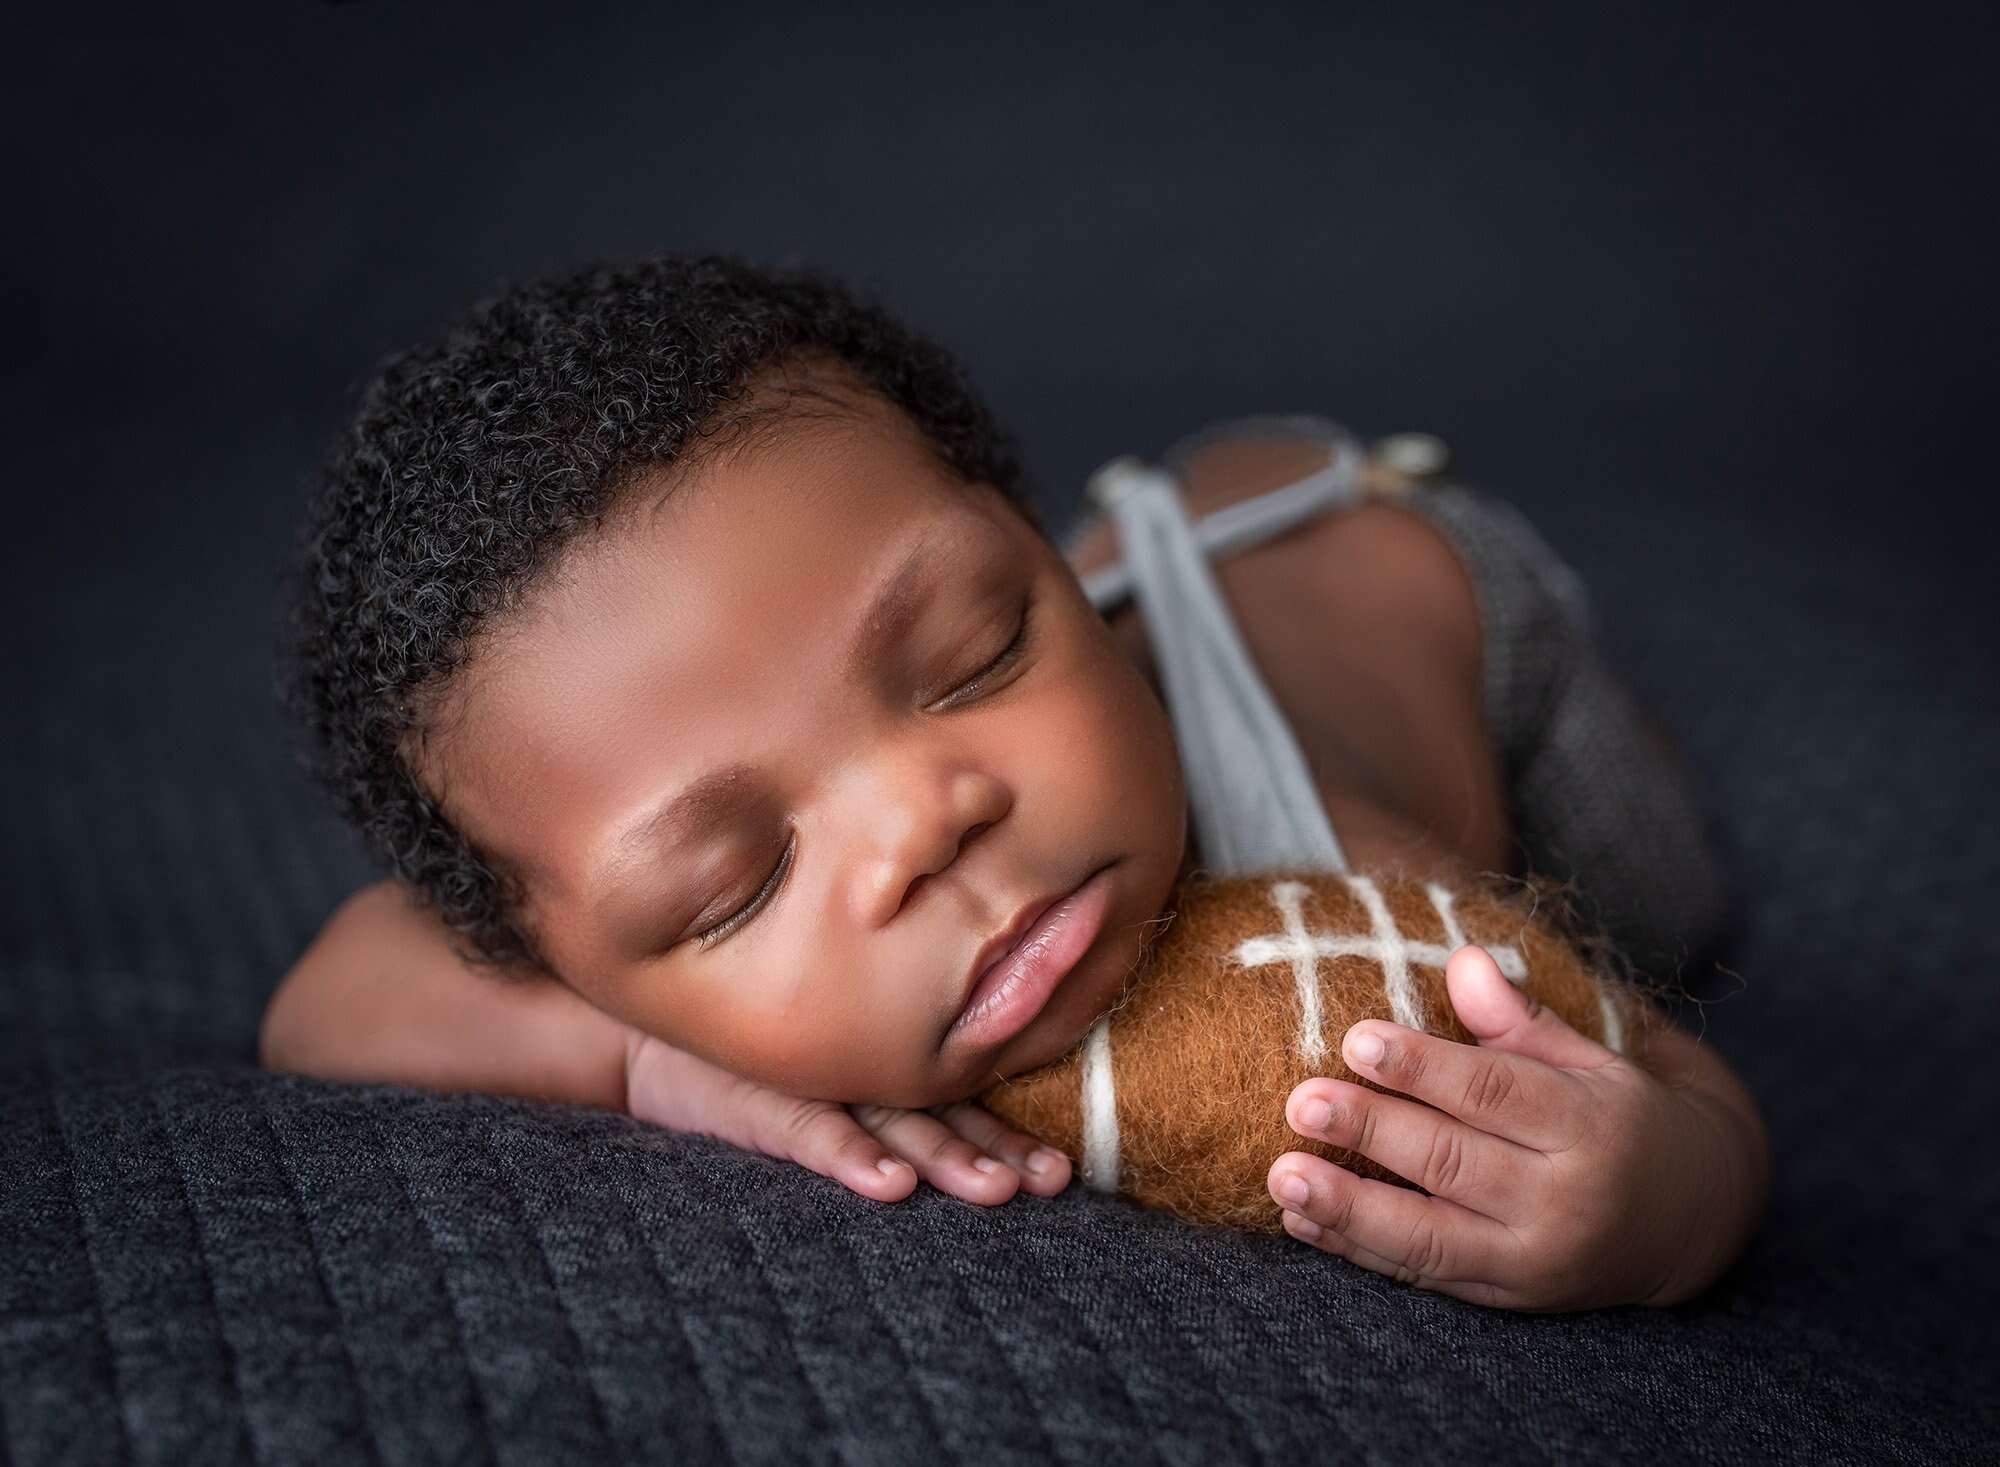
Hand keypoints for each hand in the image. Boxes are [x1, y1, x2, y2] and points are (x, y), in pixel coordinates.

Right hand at [623, 1030, 1072, 1205]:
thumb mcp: (810, 1077)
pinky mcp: (761, 1099)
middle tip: (1051, 1181)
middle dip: (998, 1151)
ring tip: (995, 1190)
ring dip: (946, 1156)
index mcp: (874, 1072)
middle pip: (941, 1116)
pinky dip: (851, 1157)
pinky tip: (890, 1186)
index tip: (1062, 1175)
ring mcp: (812, 1082)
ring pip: (893, 1122)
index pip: (955, 1107)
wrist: (640, 1037)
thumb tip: (940, 1154)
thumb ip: (871, 1097)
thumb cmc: (738, 1061)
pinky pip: (812, 1131)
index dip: (1008, 1137)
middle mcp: (856, 1073)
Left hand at [1265, 945, 1766, 1310]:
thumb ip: (1519, 1019)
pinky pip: (1424, 1274)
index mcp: (1589, 1124)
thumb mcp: (1591, 1058)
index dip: (1423, 1066)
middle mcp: (1564, 1199)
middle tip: (1301, 1101)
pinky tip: (1300, 1221)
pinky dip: (1358, 1250)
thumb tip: (1462, 960)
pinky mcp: (1508, 1296)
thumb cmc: (1620, 1116)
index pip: (1495, 1092)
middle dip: (1372, 1133)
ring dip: (1348, 1208)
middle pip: (1454, 1162)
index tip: (1355, 1039)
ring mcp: (1535, 1258)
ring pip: (1431, 1236)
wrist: (1690, 1219)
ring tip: (1281, 1176)